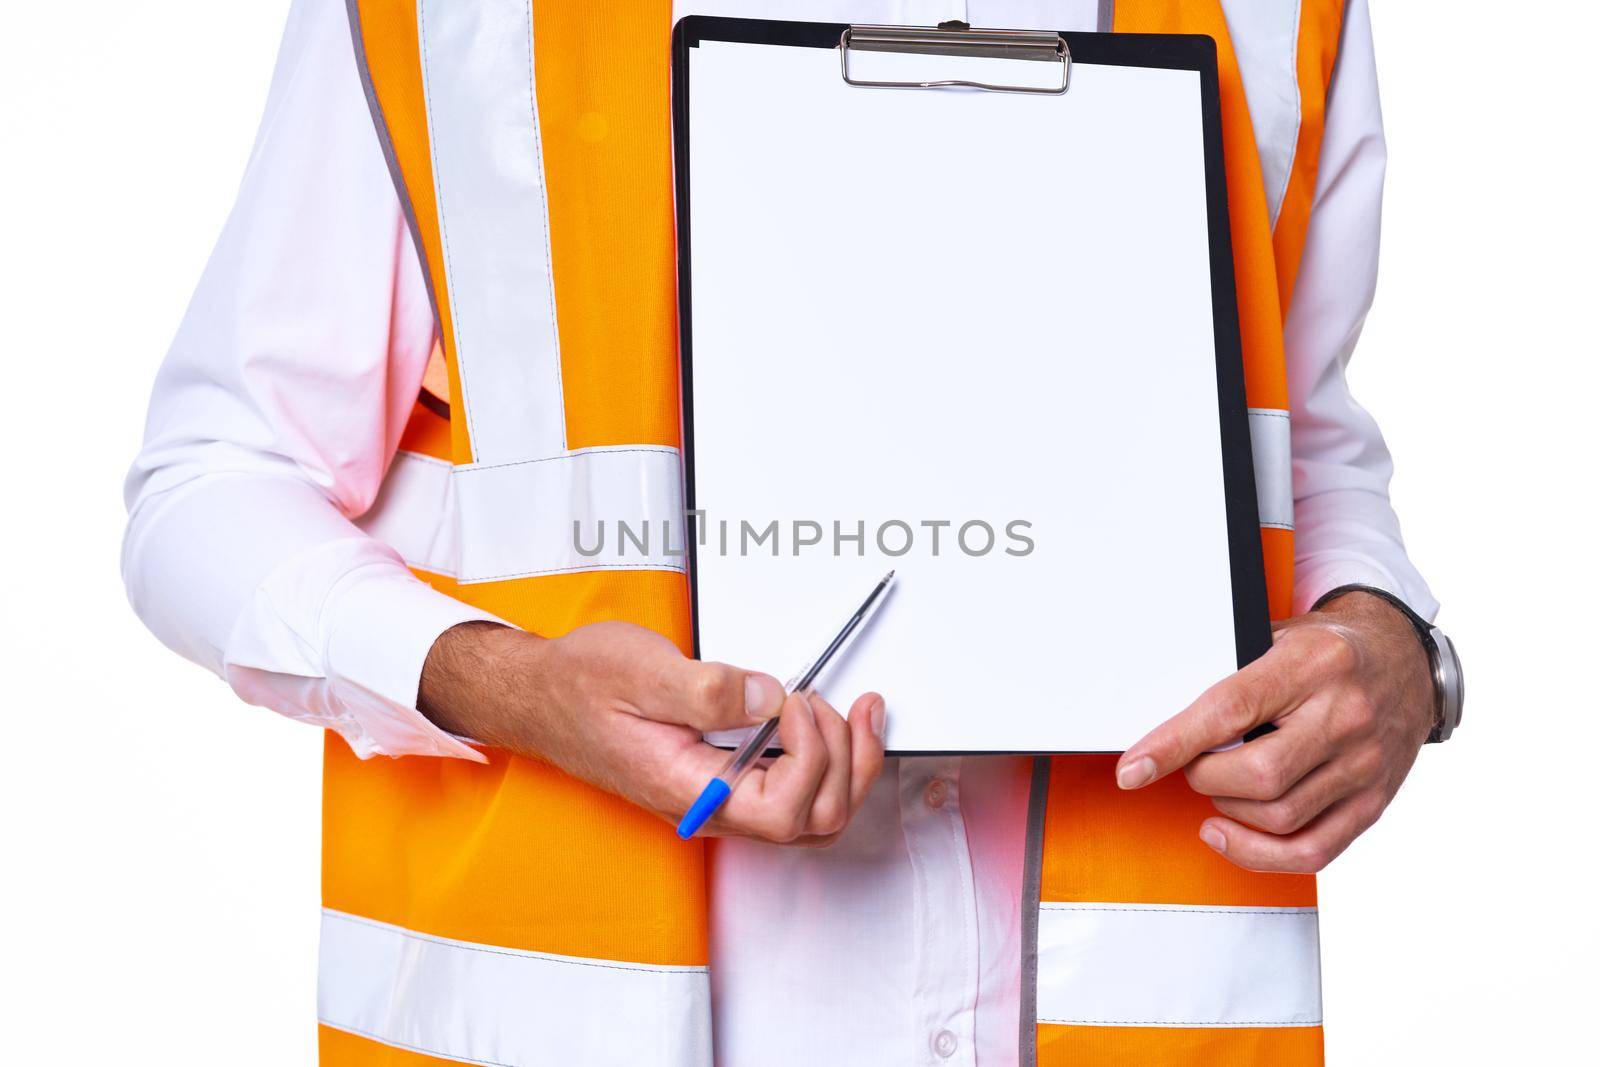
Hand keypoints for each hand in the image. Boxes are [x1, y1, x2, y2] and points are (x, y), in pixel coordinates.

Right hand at [419, 620, 885, 845]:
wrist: (543, 695)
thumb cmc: (581, 685)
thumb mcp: (641, 670)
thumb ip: (708, 689)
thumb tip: (767, 699)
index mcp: (689, 788)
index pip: (781, 811)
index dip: (813, 758)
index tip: (802, 702)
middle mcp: (711, 805)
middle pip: (813, 822)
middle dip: (849, 764)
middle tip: (846, 706)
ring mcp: (721, 796)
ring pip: (812, 814)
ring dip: (847, 766)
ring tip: (853, 714)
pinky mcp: (727, 777)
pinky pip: (794, 792)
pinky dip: (827, 759)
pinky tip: (825, 720)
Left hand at [1113, 591, 1434, 872]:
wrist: (1406, 660)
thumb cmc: (1331, 649)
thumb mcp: (1280, 634)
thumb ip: (1233, 673)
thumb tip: (1166, 721)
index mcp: (1314, 664)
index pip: (1229, 711)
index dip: (1174, 744)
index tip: (1134, 767)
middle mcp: (1346, 716)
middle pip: (1256, 775)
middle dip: (1204, 778)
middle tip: (1192, 766)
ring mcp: (1364, 764)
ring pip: (1279, 817)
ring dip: (1229, 812)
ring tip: (1216, 789)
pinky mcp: (1373, 802)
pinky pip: (1312, 850)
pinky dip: (1259, 854)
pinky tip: (1229, 834)